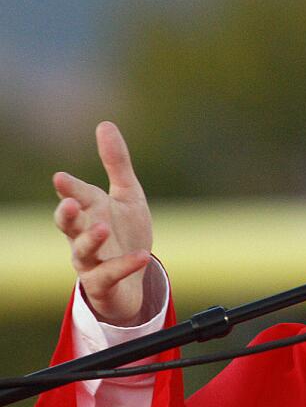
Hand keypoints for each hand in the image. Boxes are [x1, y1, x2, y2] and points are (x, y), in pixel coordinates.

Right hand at [52, 121, 153, 325]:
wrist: (134, 278)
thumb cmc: (126, 232)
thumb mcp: (128, 195)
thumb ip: (117, 163)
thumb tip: (104, 123)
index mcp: (90, 211)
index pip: (77, 196)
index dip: (70, 188)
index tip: (61, 178)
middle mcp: (83, 235)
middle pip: (68, 225)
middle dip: (66, 214)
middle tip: (69, 203)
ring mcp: (91, 260)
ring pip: (81, 252)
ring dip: (89, 240)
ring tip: (101, 228)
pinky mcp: (103, 282)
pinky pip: (110, 275)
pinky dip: (124, 265)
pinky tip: (143, 256)